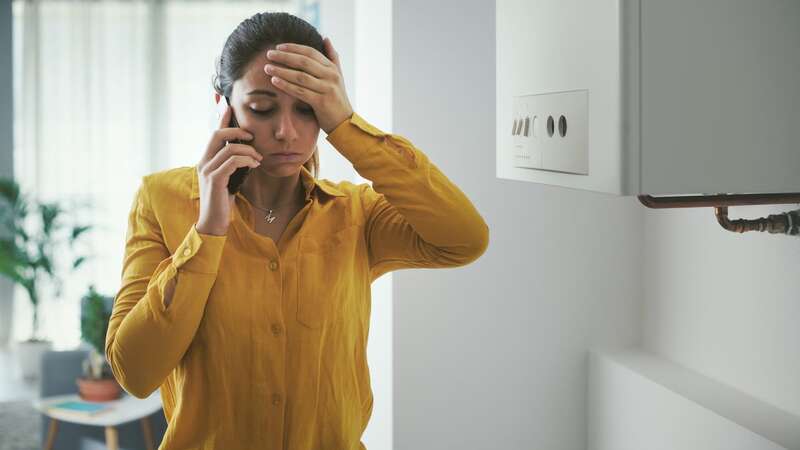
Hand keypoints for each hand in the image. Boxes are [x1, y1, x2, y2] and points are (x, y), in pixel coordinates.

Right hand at [195, 103, 261, 235]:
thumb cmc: (223, 202)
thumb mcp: (230, 178)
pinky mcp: (214, 180)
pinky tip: (255, 165)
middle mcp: (203, 162)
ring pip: (229, 148)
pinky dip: (247, 160)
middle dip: (237, 131)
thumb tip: (248, 152)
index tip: (230, 106)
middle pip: (217, 135)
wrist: (213, 223)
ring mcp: (207, 170)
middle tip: (252, 136)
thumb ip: (234, 165)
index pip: (214, 134)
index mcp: (206, 160)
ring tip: (258, 159)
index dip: (222, 119)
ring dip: (248, 151)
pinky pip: (232, 162)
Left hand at [264, 36, 353, 133]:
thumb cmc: (337, 99)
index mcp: (332, 68)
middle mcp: (331, 76)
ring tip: (267, 68)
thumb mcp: (338, 76)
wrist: (344, 122)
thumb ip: (332, 57)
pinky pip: (300, 91)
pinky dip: (286, 86)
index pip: (310, 52)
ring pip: (300, 76)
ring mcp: (327, 88)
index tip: (278, 47)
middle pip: (303, 62)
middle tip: (268, 54)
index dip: (293, 48)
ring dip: (282, 71)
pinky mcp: (321, 102)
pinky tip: (274, 82)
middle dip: (284, 57)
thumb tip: (325, 38)